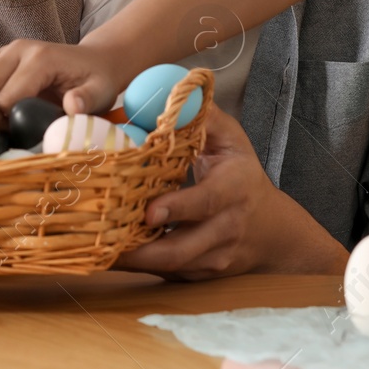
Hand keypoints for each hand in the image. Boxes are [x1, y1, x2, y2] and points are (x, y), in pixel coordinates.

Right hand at [0, 39, 124, 125]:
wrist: (94, 61)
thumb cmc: (96, 80)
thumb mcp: (100, 92)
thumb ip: (87, 100)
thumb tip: (72, 107)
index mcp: (39, 59)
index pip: (4, 98)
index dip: (8, 124)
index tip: (23, 134)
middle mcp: (16, 50)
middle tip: (5, 130)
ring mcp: (3, 51)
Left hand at [114, 106, 348, 280]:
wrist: (272, 230)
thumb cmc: (242, 174)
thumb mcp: (231, 140)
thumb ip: (203, 117)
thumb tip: (170, 92)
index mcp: (233, 191)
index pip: (205, 203)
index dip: (177, 208)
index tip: (148, 212)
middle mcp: (225, 230)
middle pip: (182, 250)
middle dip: (142, 251)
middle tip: (103, 240)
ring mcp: (213, 259)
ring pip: (170, 268)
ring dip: (132, 260)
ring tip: (96, 247)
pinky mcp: (200, 275)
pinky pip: (166, 276)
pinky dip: (138, 266)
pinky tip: (111, 254)